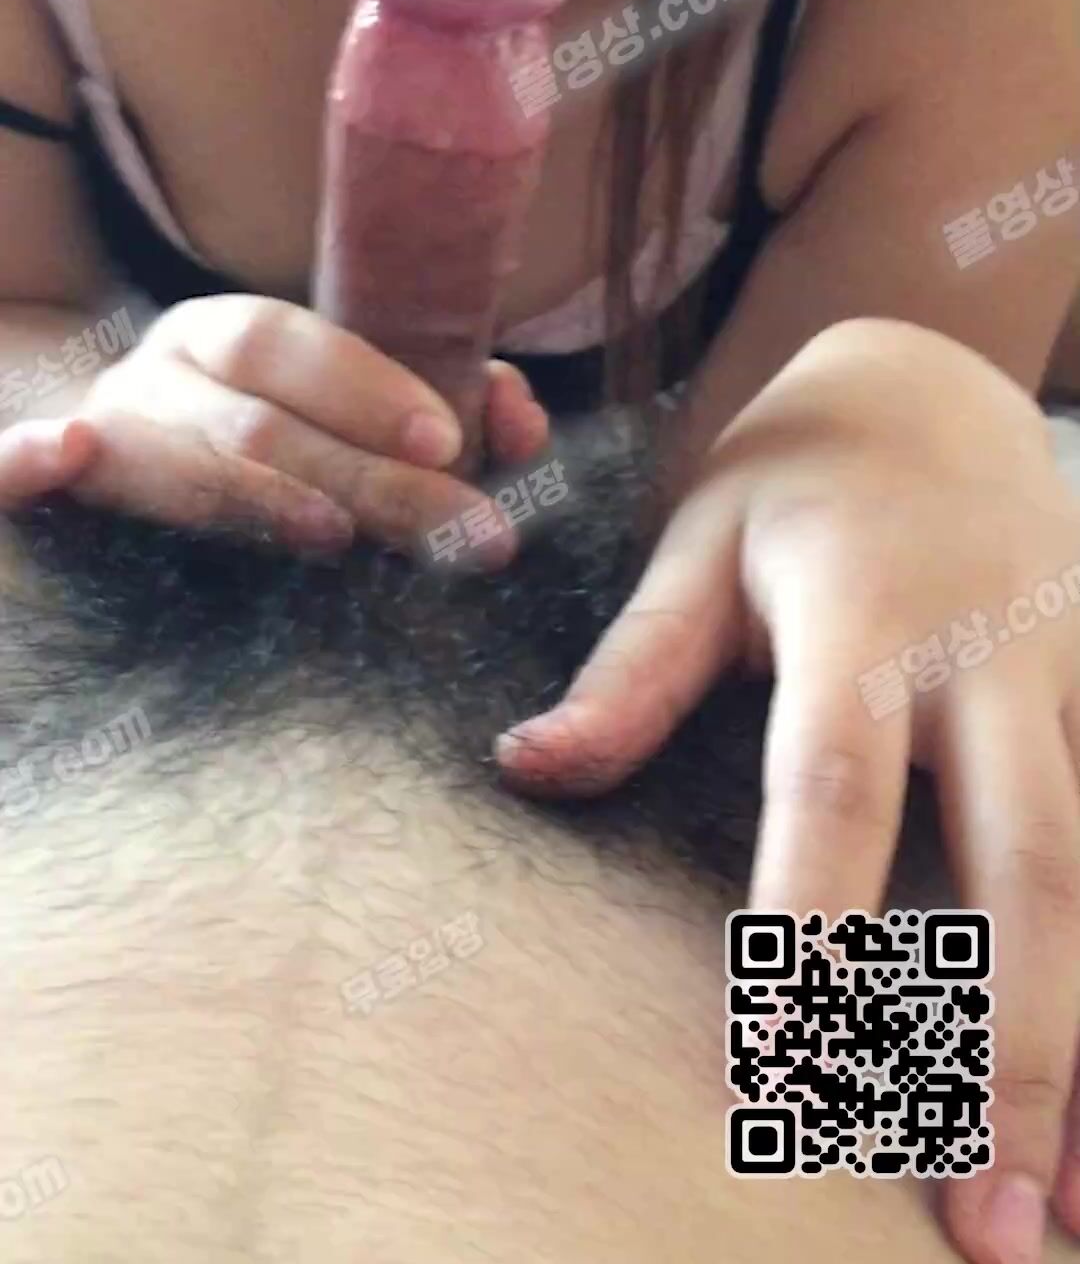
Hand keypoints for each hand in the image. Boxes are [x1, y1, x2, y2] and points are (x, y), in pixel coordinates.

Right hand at [0, 294, 548, 562]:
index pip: (294, 343)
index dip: (368, 384)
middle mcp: (158, 373)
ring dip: (248, 493)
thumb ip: (430, 411)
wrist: (94, 453)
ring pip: (168, 458)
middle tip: (464, 534)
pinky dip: (23, 463)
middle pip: (259, 419)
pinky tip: (58, 456)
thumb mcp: (331, 411)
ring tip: (328, 532)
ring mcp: (98, 430)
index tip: (451, 440)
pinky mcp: (36, 481)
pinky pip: (9, 468)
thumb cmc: (249, 437)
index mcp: (226, 338)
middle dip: (368, 476)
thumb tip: (521, 421)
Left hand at [495, 318, 1079, 1263]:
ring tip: (1062, 1216)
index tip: (771, 1081)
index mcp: (870, 616)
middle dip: (1012, 1049)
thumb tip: (528, 769)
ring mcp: (1074, 679)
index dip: (806, 932)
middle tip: (985, 1225)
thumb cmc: (795, 472)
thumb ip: (632, 663)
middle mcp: (993, 658)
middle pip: (1028, 863)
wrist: (935, 384)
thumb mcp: (701, 538)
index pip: (835, 789)